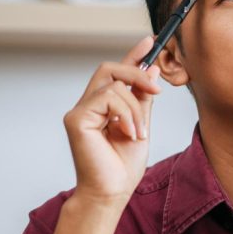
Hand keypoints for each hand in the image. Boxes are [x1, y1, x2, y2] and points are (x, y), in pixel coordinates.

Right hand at [63, 36, 161, 206]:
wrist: (112, 192)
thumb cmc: (123, 166)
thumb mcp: (141, 126)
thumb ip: (143, 99)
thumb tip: (150, 70)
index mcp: (103, 107)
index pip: (116, 74)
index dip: (132, 55)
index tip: (150, 41)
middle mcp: (88, 105)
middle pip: (109, 69)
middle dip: (136, 71)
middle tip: (156, 88)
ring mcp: (79, 111)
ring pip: (113, 86)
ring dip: (135, 108)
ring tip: (139, 133)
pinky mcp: (76, 119)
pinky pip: (108, 99)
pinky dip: (126, 114)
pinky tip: (129, 134)